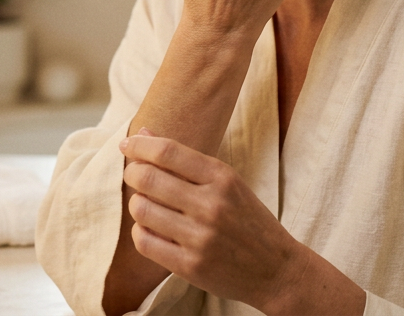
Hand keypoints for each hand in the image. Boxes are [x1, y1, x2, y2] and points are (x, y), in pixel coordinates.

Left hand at [119, 130, 364, 314]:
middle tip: (134, 175)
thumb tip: (143, 133)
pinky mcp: (191, 266)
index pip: (167, 152)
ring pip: (141, 210)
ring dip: (136, 204)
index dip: (139, 146)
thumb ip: (186, 160)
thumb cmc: (248, 221)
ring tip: (146, 204)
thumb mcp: (228, 183)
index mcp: (223, 178)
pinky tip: (150, 229)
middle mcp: (211, 205)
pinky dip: (140, 232)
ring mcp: (201, 238)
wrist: (277, 270)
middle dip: (132, 173)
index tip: (126, 145)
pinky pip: (144, 242)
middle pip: (148, 178)